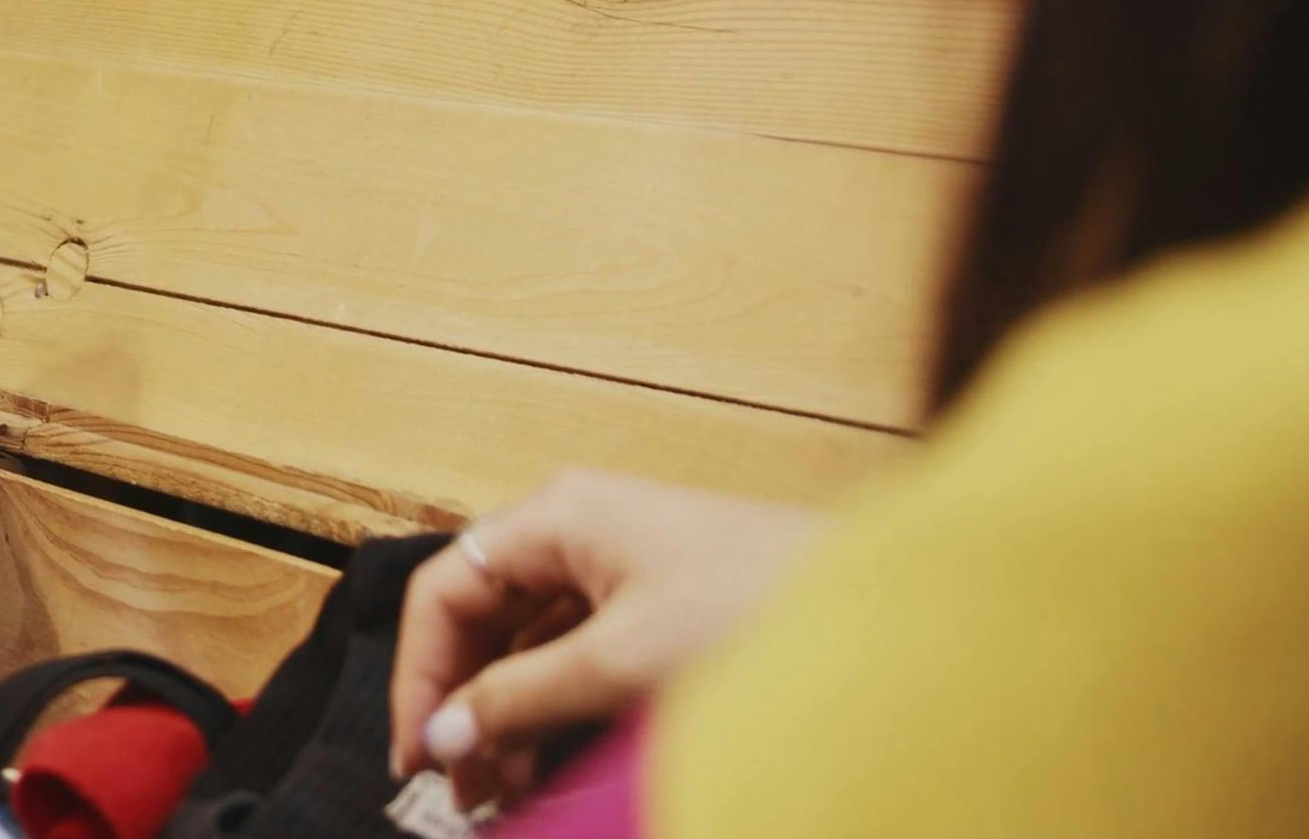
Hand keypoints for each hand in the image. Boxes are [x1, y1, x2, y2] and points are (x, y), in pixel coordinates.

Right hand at [388, 472, 826, 809]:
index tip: (416, 753)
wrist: (892, 616)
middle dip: (462, 705)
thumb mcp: (619, 663)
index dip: (418, 675)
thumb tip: (443, 733)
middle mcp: (577, 530)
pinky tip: (548, 762)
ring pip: (527, 644)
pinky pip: (575, 656)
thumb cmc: (759, 609)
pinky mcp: (659, 604)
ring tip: (500, 791)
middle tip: (458, 788)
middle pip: (481, 619)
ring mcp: (620, 566)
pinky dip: (553, 709)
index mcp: (556, 517)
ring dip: (505, 716)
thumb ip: (518, 699)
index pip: (444, 592)